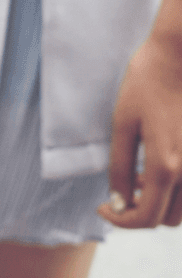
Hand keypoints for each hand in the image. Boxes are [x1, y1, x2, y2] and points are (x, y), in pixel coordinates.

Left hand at [98, 0, 181, 227]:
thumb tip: (119, 202)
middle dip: (141, 213)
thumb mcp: (123, 124)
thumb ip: (121, 168)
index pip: (145, 217)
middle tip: (120, 191)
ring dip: (161, 203)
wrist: (179, 57)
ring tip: (139, 178)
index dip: (120, 220)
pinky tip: (159, 166)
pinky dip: (176, 189)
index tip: (103, 207)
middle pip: (168, 219)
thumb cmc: (147, 84)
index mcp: (167, 167)